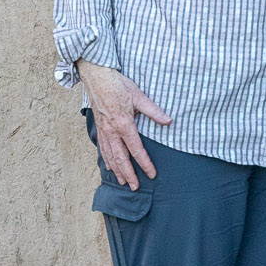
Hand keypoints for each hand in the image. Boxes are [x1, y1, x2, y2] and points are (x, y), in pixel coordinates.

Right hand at [78, 60, 170, 190]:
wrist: (97, 77)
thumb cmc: (118, 85)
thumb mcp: (139, 96)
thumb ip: (153, 111)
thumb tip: (168, 121)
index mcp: (123, 124)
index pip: (136, 149)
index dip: (145, 163)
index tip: (152, 174)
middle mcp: (112, 131)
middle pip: (120, 158)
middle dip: (129, 174)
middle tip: (136, 187)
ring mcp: (103, 131)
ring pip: (110, 156)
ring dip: (117, 171)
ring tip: (124, 182)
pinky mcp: (99, 128)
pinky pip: (103, 148)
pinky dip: (107, 160)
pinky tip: (110, 167)